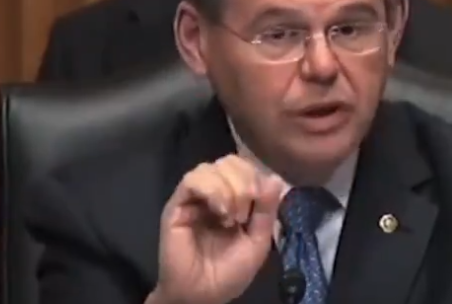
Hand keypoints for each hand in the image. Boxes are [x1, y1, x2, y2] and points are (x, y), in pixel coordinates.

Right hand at [149, 154, 284, 303]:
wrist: (202, 295)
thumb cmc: (229, 272)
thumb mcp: (258, 241)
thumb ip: (266, 210)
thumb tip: (275, 178)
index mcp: (233, 197)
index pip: (244, 166)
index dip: (255, 177)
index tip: (260, 203)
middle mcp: (213, 192)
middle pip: (230, 161)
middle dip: (244, 182)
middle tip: (245, 213)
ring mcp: (194, 197)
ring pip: (212, 167)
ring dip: (230, 189)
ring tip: (231, 217)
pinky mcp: (177, 205)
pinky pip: (192, 180)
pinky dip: (213, 190)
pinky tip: (220, 212)